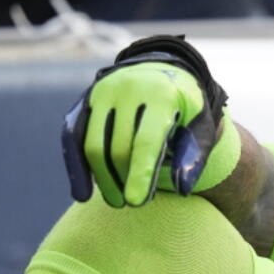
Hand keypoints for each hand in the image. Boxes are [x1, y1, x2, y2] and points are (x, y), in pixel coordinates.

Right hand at [62, 35, 227, 206]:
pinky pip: (72, 137)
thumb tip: (183, 189)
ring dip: (102, 179)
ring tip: (116, 201)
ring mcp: (101, 93)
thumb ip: (194, 154)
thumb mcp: (201, 125)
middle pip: (118, 147)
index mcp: (160, 95)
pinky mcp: (84, 100)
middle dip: (124, 180)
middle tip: (134, 203)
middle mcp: (127, 89)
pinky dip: (76, 167)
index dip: (141, 173)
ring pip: (92, 145)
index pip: (146, 140)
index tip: (136, 202)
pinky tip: (82, 194)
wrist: (161, 69)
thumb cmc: (185, 107)